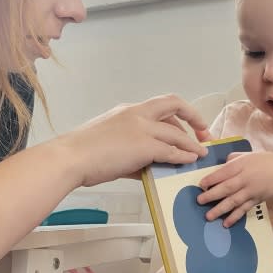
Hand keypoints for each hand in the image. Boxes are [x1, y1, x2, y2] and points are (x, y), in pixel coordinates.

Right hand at [63, 94, 210, 186]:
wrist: (69, 158)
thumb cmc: (83, 154)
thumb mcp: (111, 144)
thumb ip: (133, 152)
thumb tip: (150, 167)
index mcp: (128, 110)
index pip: (161, 106)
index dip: (178, 115)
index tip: (188, 126)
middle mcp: (137, 114)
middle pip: (174, 105)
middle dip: (194, 118)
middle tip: (203, 134)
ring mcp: (141, 128)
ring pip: (176, 133)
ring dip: (192, 144)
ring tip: (201, 154)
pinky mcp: (143, 145)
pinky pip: (171, 150)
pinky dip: (183, 156)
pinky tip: (189, 160)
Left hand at [197, 151, 272, 225]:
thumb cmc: (265, 162)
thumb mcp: (249, 155)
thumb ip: (233, 159)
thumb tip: (219, 166)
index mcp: (242, 165)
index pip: (224, 172)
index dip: (211, 179)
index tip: (201, 184)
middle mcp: (246, 179)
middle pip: (227, 188)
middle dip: (212, 195)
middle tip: (199, 201)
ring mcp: (251, 191)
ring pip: (234, 201)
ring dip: (220, 209)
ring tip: (209, 216)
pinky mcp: (255, 201)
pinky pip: (243, 210)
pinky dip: (235, 217)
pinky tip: (226, 223)